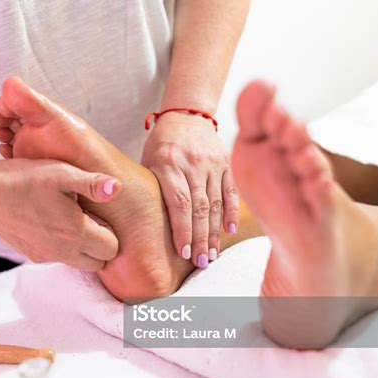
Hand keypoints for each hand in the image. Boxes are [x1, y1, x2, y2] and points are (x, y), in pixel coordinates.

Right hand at [0, 157, 120, 270]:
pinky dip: (61, 245)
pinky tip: (49, 220)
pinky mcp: (31, 255)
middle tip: (86, 216)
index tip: (96, 212)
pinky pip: (57, 257)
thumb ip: (92, 183)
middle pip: (98, 261)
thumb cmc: (22, 179)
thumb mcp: (61, 173)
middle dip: (100, 243)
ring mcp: (45, 256)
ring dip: (81, 245)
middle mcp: (62, 252)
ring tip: (66, 216)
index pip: (112, 249)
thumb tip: (117, 188)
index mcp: (75, 233)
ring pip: (78, 262)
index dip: (110, 230)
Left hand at [141, 113, 238, 266]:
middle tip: (202, 263)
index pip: (179, 203)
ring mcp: (212, 163)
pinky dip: (231, 212)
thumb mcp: (147, 161)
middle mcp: (192, 164)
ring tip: (212, 254)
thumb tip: (146, 228)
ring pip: (216, 203)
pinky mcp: (226, 163)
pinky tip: (228, 231)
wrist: (186, 114)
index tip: (184, 254)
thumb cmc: (161, 144)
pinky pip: (231, 191)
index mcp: (168, 163)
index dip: (182, 230)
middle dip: (200, 238)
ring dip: (214, 232)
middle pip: (200, 208)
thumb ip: (152, 190)